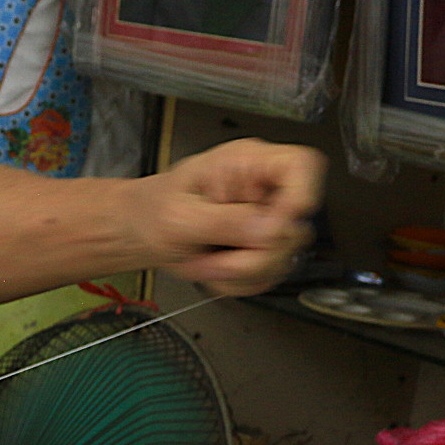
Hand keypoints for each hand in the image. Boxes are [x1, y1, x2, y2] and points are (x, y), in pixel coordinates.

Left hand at [129, 138, 322, 295]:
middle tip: (214, 258)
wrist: (143, 229)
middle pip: (295, 228)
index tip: (273, 226)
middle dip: (251, 255)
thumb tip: (269, 227)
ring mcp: (268, 220)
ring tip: (206, 262)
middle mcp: (264, 189)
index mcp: (246, 163)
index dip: (299, 197)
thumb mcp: (178, 216)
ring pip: (284, 259)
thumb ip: (223, 221)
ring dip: (241, 272)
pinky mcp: (264, 248)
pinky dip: (239, 281)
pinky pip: (268, 275)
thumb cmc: (154, 210)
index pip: (301, 166)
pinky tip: (215, 268)